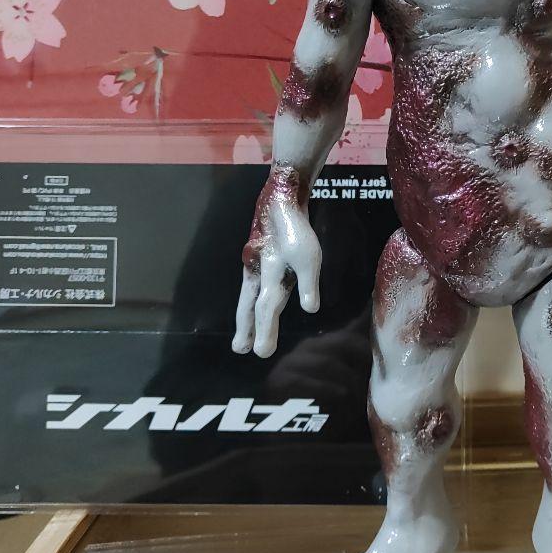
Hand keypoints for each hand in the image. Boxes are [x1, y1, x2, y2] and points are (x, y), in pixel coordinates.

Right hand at [233, 183, 321, 358]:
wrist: (282, 198)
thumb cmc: (296, 229)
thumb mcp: (308, 256)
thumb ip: (308, 283)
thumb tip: (311, 310)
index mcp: (268, 274)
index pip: (267, 308)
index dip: (265, 331)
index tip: (261, 354)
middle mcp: (257, 272)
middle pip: (251, 305)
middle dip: (247, 328)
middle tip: (241, 350)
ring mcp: (256, 264)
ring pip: (248, 296)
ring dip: (245, 318)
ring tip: (242, 339)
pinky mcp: (260, 257)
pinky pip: (254, 285)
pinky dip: (251, 300)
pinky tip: (253, 305)